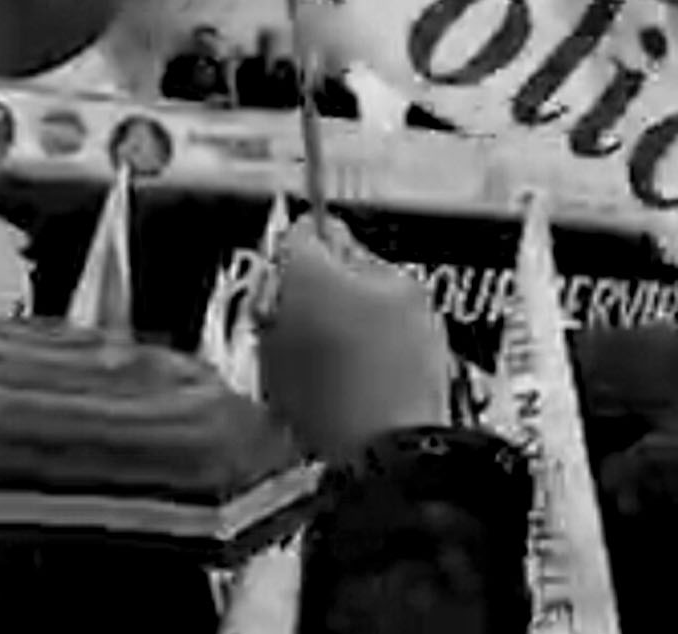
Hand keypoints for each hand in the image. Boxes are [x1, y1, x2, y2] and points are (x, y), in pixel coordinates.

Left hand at [256, 214, 453, 459]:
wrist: (386, 446)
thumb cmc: (400, 370)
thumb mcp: (407, 291)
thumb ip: (368, 259)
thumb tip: (348, 250)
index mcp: (302, 275)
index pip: (303, 231)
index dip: (331, 234)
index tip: (349, 245)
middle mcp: (273, 311)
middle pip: (291, 276)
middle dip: (323, 280)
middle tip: (368, 295)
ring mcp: (269, 354)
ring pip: (289, 318)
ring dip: (317, 320)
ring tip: (366, 340)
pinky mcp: (275, 391)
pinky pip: (292, 358)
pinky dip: (314, 358)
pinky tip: (352, 372)